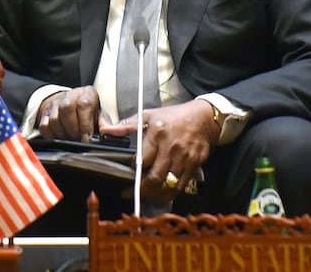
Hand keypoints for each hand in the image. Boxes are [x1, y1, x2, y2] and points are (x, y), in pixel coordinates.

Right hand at [37, 85, 99, 142]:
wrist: (70, 104)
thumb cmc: (87, 113)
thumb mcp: (99, 115)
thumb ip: (104, 123)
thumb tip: (107, 130)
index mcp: (86, 94)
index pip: (84, 104)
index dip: (85, 124)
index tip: (87, 138)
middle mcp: (70, 95)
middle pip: (67, 109)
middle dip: (73, 129)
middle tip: (79, 139)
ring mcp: (55, 104)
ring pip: (54, 119)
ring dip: (63, 134)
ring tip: (71, 138)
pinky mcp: (45, 113)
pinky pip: (44, 126)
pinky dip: (52, 135)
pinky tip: (61, 137)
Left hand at [100, 100, 219, 199]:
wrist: (205, 118)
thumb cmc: (174, 116)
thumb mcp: (149, 115)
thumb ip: (127, 125)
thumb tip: (106, 130)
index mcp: (158, 132)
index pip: (142, 160)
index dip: (133, 171)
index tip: (125, 177)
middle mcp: (171, 147)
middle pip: (155, 177)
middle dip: (142, 188)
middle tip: (131, 192)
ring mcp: (184, 157)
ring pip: (167, 185)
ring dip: (154, 194)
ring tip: (144, 195)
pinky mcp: (194, 165)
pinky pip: (180, 187)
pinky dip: (168, 193)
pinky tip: (159, 193)